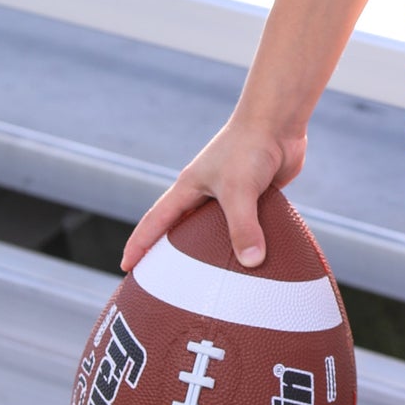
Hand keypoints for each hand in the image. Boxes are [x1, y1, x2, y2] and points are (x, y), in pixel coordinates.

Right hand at [119, 116, 307, 274]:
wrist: (278, 121)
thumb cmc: (248, 148)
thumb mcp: (239, 192)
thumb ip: (243, 228)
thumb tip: (251, 263)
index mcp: (189, 187)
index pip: (155, 221)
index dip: (139, 244)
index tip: (126, 267)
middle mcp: (206, 191)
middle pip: (183, 229)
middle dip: (173, 254)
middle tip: (166, 283)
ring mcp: (231, 192)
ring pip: (219, 229)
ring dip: (217, 250)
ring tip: (214, 281)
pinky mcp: (256, 194)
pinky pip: (250, 224)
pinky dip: (251, 241)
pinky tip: (258, 261)